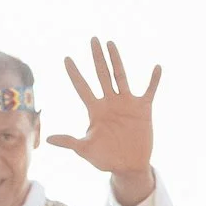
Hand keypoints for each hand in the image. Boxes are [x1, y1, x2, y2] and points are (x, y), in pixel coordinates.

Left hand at [48, 37, 159, 181]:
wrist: (128, 166)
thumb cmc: (106, 158)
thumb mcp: (85, 150)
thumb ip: (69, 141)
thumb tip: (48, 139)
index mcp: (95, 110)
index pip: (82, 87)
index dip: (74, 73)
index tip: (66, 58)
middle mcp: (110, 102)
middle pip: (101, 74)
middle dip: (97, 57)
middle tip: (93, 39)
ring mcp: (127, 103)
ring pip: (121, 76)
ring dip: (117, 60)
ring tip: (111, 43)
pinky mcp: (143, 109)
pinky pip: (150, 91)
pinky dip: (154, 80)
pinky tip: (157, 67)